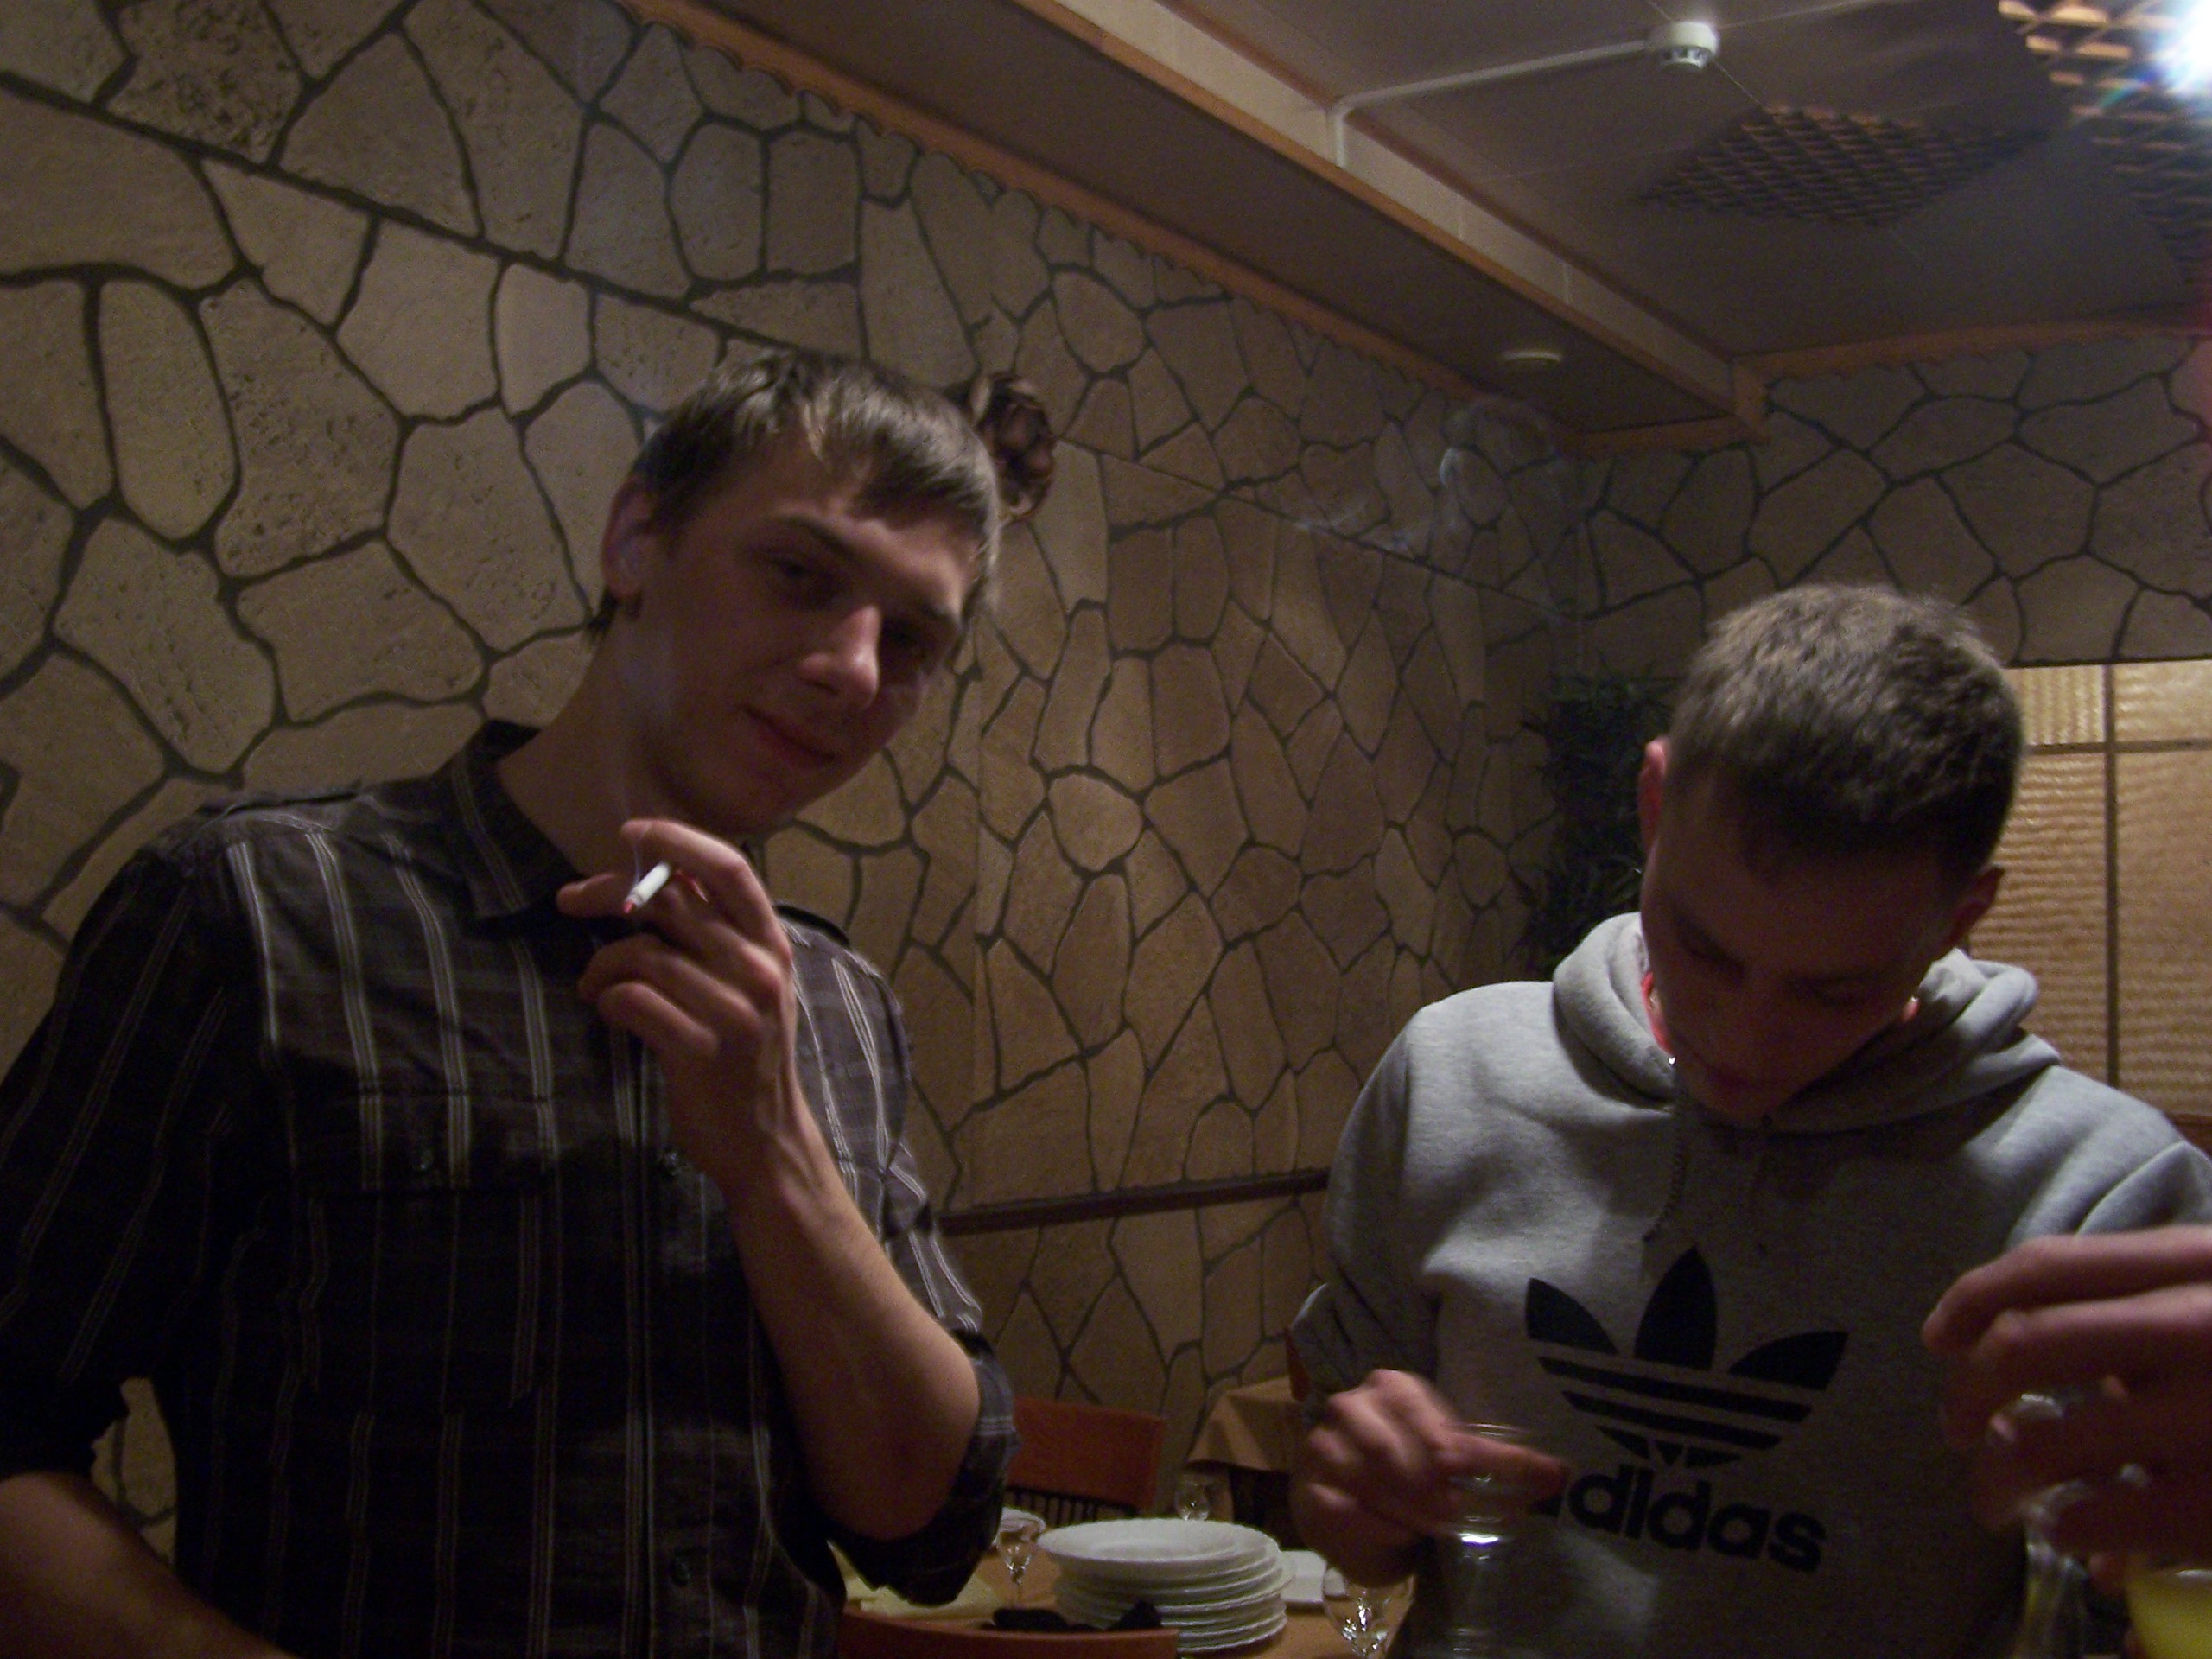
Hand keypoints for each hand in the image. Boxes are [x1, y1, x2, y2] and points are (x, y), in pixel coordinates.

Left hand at [558, 819, 809, 1190]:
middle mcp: (758, 970)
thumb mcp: (750, 985)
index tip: (630, 833)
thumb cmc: (746, 1056)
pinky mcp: (702, 1051)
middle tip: (569, 900)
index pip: (729, 868)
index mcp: (772, 944)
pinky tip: (608, 1012)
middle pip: (672, 902)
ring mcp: (735, 1011)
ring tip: (593, 984)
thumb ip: (718, 936)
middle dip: (608, 892)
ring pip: (642, 954)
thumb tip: (657, 879)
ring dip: (600, 965)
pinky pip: (633, 1002)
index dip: (677, 841)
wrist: (766, 1141)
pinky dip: (607, 1001)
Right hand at [1292, 1369, 1566, 1584]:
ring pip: (1381, 1486)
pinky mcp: (1308, 1488)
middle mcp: (1354, 1407)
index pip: (1446, 1428)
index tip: (1514, 1477)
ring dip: (1414, 1515)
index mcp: (1394, 1387)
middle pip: (1412, 1459)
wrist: (1344, 1501)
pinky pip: (1351, 1513)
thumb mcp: (1449, 1457)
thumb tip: (1559, 1474)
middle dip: (1443, 1496)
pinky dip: (1380, 1530)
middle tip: (1461, 1517)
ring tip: (1431, 1529)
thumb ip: (1494, 1464)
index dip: (1483, 1459)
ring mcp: (1325, 1445)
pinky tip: (1396, 1535)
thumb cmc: (1405, 1473)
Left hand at [1922, 1227, 2211, 1559]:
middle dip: (1970, 1393)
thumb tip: (2034, 1338)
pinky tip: (2071, 1536)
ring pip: (2053, 1442)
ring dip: (2000, 1475)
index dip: (1971, 1300)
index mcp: (2201, 1263)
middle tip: (1956, 1431)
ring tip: (1993, 1498)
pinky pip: (2115, 1516)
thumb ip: (2153, 1303)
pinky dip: (2073, 1528)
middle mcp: (2202, 1326)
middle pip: (2026, 1349)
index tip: (1938, 1340)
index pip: (2048, 1267)